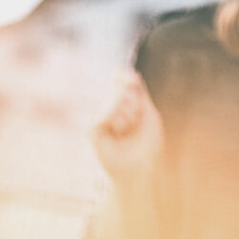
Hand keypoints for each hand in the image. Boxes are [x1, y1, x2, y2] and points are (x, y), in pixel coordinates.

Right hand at [91, 69, 164, 183]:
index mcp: (122, 101)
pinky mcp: (91, 128)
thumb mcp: (147, 109)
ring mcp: (99, 116)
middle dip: (135, 105)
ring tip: (126, 131)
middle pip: (122, 88)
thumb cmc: (147, 140)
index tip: (136, 89)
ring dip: (130, 117)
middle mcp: (108, 106)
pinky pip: (105, 113)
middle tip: (135, 122)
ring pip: (116, 99)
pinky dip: (118, 123)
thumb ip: (136, 89)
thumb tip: (117, 72)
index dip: (129, 79)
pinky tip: (116, 134)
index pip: (122, 78)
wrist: (142, 166)